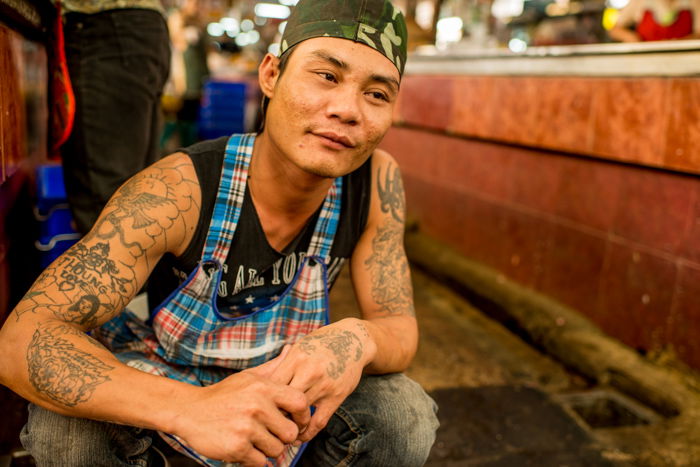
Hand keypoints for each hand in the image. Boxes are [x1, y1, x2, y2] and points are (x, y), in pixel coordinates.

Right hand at [173, 347, 310, 466]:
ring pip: (277, 449)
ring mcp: (247, 428)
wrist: (189, 411)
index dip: (303, 415)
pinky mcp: (237, 447)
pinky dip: (256, 459)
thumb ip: (273, 367)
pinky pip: (261, 462)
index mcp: (263, 388)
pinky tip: (247, 449)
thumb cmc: (223, 394)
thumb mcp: (248, 376)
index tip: (297, 421)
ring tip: (256, 440)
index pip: (300, 402)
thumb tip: (290, 350)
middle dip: (283, 437)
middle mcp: (257, 406)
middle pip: (290, 432)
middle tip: (273, 434)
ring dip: (268, 449)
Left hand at [268, 318, 376, 442]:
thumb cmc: (322, 342)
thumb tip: (260, 378)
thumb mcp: (301, 345)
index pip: (272, 384)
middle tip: (266, 423)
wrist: (354, 340)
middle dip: (273, 413)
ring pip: (299, 413)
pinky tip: (300, 436)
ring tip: (280, 432)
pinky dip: (308, 432)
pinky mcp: (336, 396)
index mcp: (296, 357)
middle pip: (283, 400)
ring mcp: (324, 385)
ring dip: (289, 424)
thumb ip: (282, 362)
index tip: (258, 407)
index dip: (263, 398)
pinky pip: (318, 421)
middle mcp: (309, 371)